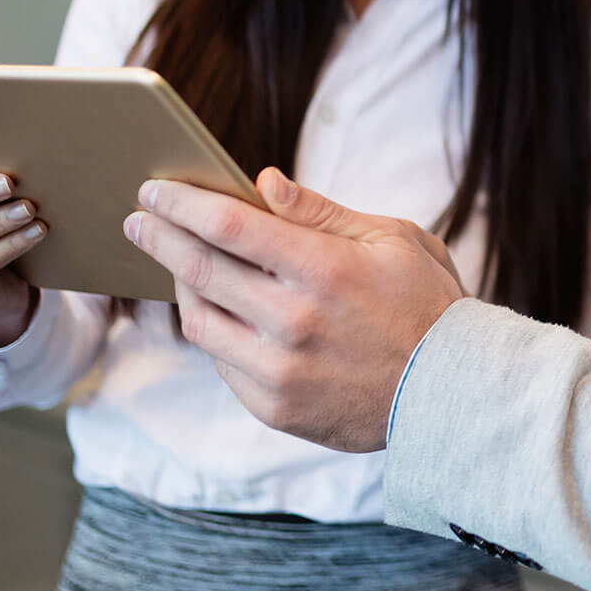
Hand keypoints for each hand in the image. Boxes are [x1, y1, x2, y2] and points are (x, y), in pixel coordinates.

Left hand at [125, 168, 466, 451]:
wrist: (452, 391)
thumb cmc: (425, 303)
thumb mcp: (391, 239)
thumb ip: (320, 212)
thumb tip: (262, 182)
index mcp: (325, 270)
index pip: (228, 226)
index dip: (183, 203)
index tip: (155, 189)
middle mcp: (294, 322)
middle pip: (199, 270)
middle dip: (160, 236)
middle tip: (138, 218)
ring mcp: (281, 371)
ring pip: (200, 321)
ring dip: (179, 284)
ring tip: (177, 261)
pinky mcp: (274, 407)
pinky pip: (222, 363)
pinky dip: (214, 330)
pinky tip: (220, 310)